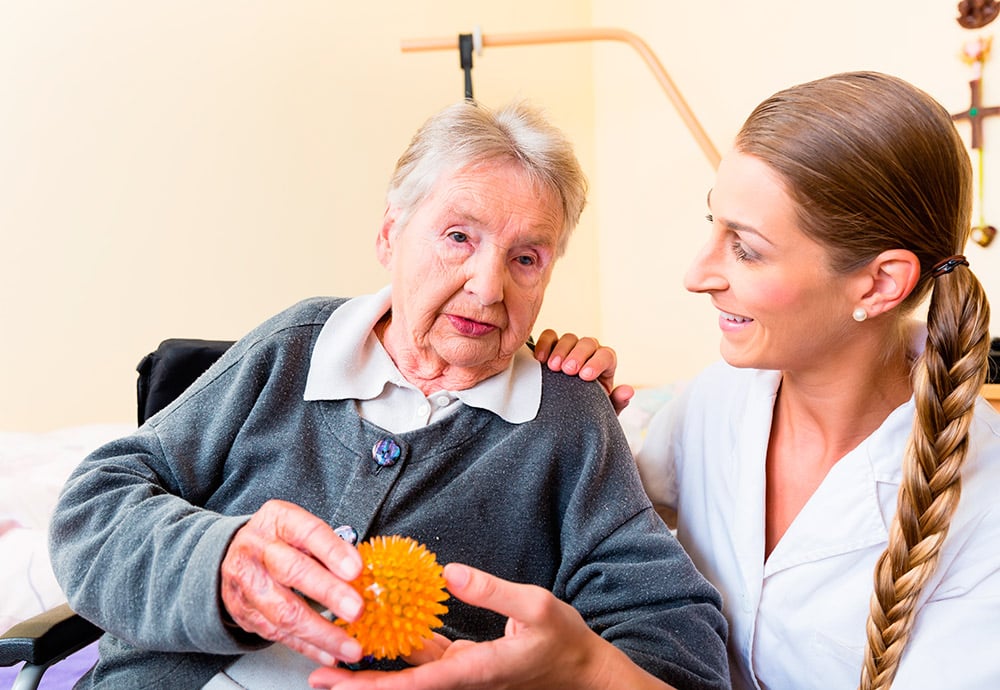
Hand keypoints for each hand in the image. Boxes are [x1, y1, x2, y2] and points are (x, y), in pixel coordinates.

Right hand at [220, 499, 364, 666]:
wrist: (235, 553)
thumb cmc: (279, 540)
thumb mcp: (301, 529)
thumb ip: (330, 546)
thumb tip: (362, 572)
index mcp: (278, 520)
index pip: (307, 533)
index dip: (333, 552)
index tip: (357, 570)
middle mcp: (258, 548)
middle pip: (293, 572)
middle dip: (329, 593)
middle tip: (356, 609)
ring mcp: (248, 581)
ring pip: (284, 611)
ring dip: (322, 632)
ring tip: (349, 645)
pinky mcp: (245, 612)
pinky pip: (278, 633)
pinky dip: (308, 647)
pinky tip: (329, 654)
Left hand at [307, 563, 669, 689]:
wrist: (583, 672)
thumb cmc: (563, 642)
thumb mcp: (535, 608)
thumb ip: (492, 591)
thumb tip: (450, 572)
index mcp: (475, 670)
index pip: (415, 684)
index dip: (375, 686)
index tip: (340, 684)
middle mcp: (462, 678)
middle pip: (402, 687)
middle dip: (358, 685)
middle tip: (317, 676)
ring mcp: (462, 673)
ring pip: (408, 675)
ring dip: (372, 670)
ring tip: (335, 661)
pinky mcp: (466, 664)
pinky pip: (425, 660)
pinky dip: (400, 651)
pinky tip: (381, 636)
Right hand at [533, 329, 634, 414]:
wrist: (565, 415)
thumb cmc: (586, 411)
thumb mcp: (603, 410)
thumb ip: (617, 402)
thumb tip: (628, 391)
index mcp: (605, 364)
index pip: (606, 355)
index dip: (597, 363)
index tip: (585, 376)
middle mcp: (589, 353)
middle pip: (587, 343)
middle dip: (578, 355)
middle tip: (568, 370)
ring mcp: (570, 348)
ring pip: (569, 338)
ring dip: (560, 350)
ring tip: (552, 367)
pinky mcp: (551, 347)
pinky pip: (549, 337)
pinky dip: (545, 344)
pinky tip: (539, 358)